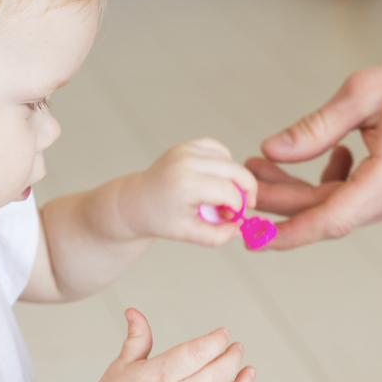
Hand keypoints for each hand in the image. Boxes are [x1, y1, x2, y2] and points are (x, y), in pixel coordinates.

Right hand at [79, 309, 255, 381]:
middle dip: (233, 356)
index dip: (216, 339)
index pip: (199, 351)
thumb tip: (134, 312)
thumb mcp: (122, 364)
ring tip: (249, 372)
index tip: (223, 333)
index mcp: (160, 375)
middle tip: (237, 348)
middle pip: (219, 374)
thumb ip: (137, 337)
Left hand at [121, 138, 257, 246]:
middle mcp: (186, 162)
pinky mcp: (187, 146)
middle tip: (243, 206)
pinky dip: (225, 164)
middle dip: (246, 190)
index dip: (239, 207)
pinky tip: (218, 180)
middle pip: (235, 171)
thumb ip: (217, 236)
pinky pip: (218, 150)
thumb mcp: (188, 234)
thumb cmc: (159, 218)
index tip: (234, 218)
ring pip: (229, 160)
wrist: (135, 202)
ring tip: (223, 196)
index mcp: (185, 185)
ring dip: (235, 178)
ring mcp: (186, 150)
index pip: (229, 192)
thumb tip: (241, 228)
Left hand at [248, 46, 381, 247]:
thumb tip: (271, 151)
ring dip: (305, 188)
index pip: (330, 219)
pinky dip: (336, 182)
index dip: (287, 231)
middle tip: (247, 178)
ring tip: (270, 162)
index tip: (252, 238)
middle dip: (283, 199)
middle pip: (329, 212)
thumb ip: (315, 128)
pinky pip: (362, 197)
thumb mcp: (365, 93)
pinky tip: (331, 152)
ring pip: (343, 205)